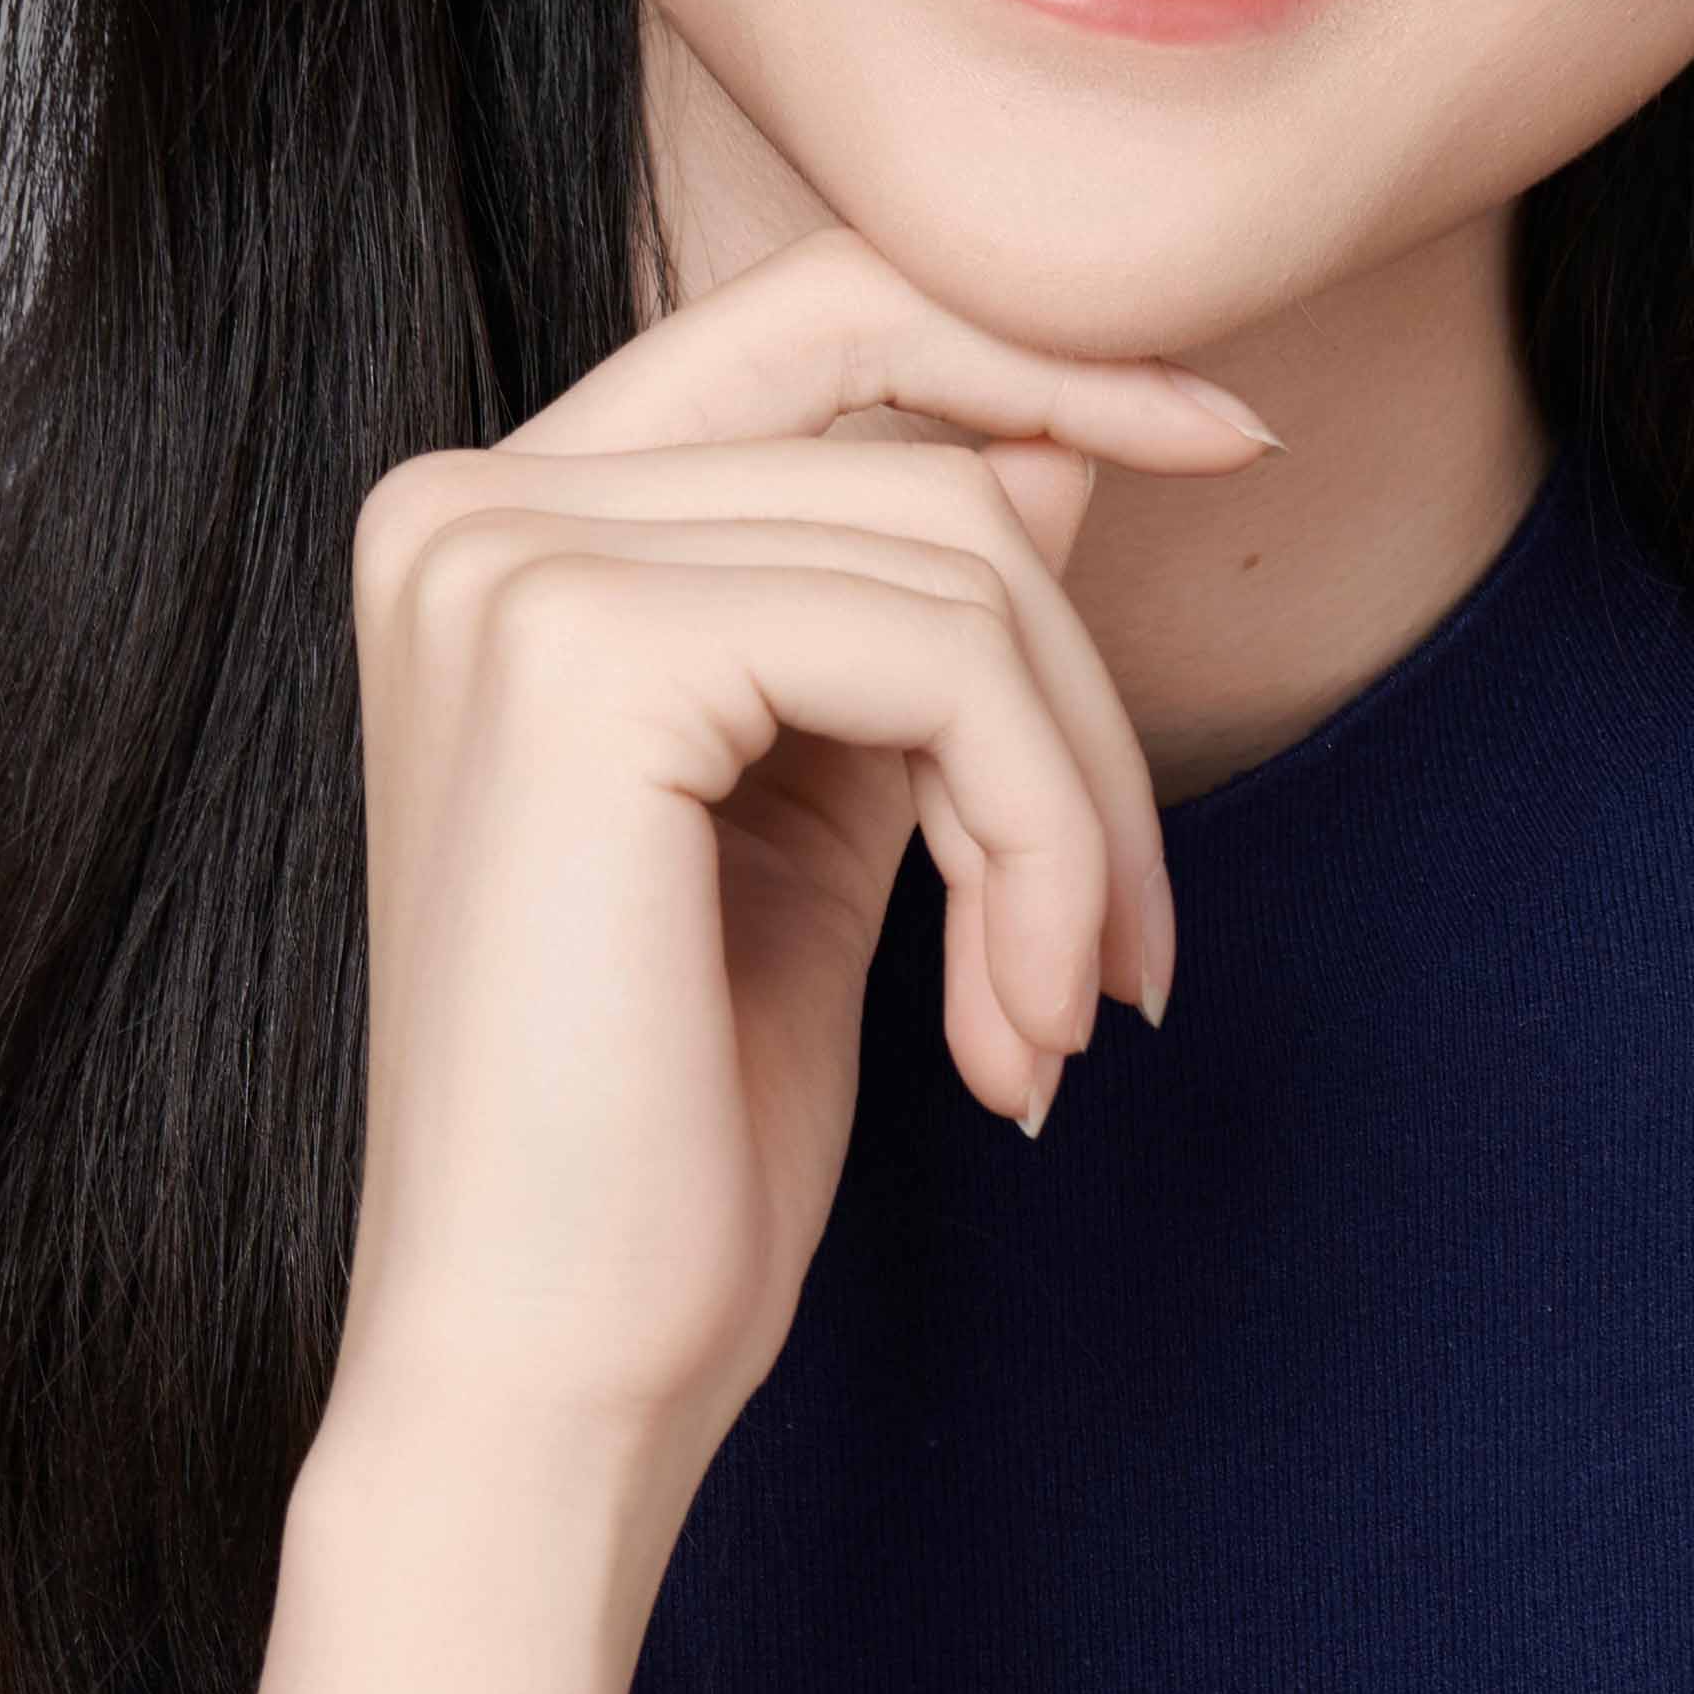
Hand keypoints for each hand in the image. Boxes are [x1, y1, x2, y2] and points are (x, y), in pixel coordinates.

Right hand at [317, 220, 1274, 1520]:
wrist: (542, 1377)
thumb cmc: (668, 1140)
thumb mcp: (830, 821)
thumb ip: (910, 620)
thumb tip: (1063, 426)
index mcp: (492, 533)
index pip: (818, 316)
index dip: (1039, 347)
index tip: (1231, 438)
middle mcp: (463, 506)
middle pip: (932, 464)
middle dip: (1082, 714)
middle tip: (1128, 958)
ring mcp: (504, 564)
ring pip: (967, 560)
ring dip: (1075, 816)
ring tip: (1056, 1018)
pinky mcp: (579, 652)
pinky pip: (945, 658)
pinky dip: (1039, 849)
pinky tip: (1013, 1035)